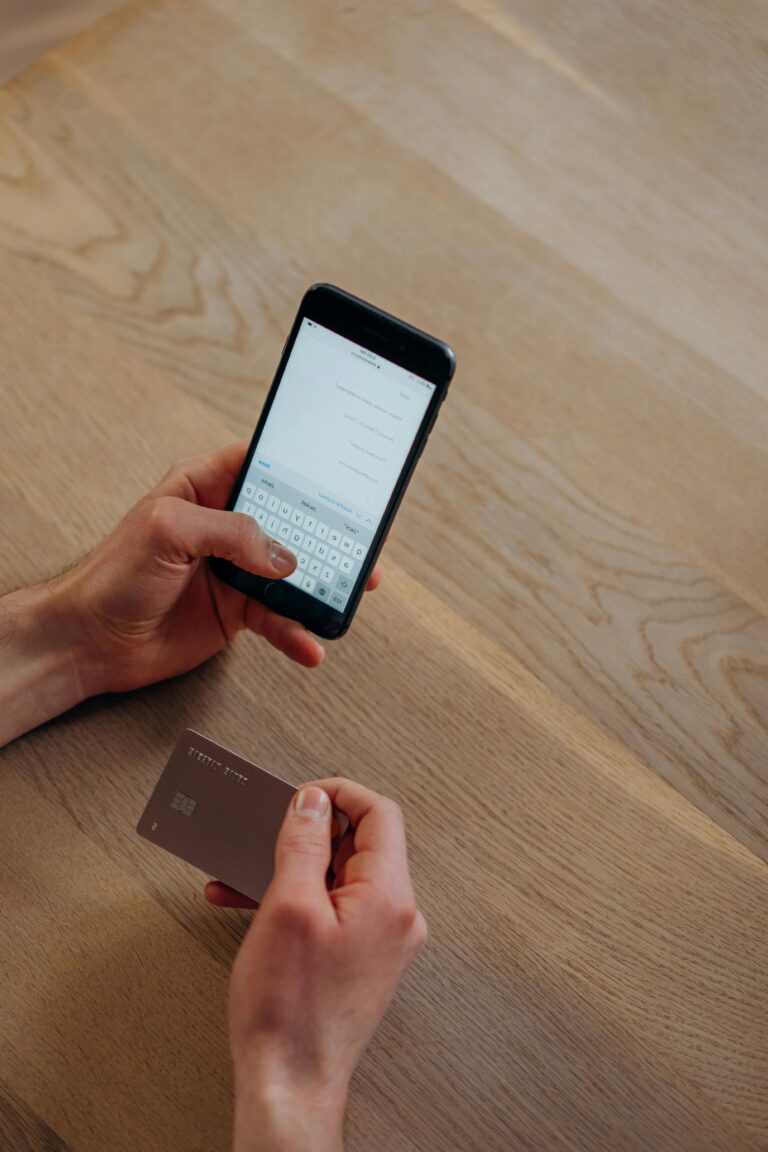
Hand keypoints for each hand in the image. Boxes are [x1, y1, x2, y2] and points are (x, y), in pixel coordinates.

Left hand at [0, 440, 381, 744]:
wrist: (89, 641)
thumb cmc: (111, 574)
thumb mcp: (167, 530)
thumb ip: (229, 532)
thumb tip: (281, 556)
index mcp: (204, 486)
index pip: (261, 463)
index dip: (299, 464)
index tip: (338, 471)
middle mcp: (224, 526)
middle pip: (290, 519)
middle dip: (328, 530)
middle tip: (363, 538)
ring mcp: (233, 570)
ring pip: (293, 572)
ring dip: (322, 585)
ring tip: (351, 595)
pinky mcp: (235, 612)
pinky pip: (278, 618)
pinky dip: (297, 632)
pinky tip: (309, 644)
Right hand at [213, 780, 426, 1151]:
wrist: (290, 1085)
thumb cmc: (289, 1010)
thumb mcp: (288, 905)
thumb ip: (304, 842)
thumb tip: (313, 801)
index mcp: (390, 896)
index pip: (379, 813)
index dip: (338, 794)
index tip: (299, 795)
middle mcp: (396, 916)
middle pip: (359, 844)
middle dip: (306, 833)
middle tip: (266, 831)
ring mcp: (381, 940)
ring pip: (338, 878)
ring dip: (292, 867)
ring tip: (243, 870)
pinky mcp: (361, 960)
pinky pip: (332, 909)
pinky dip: (296, 900)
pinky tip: (250, 903)